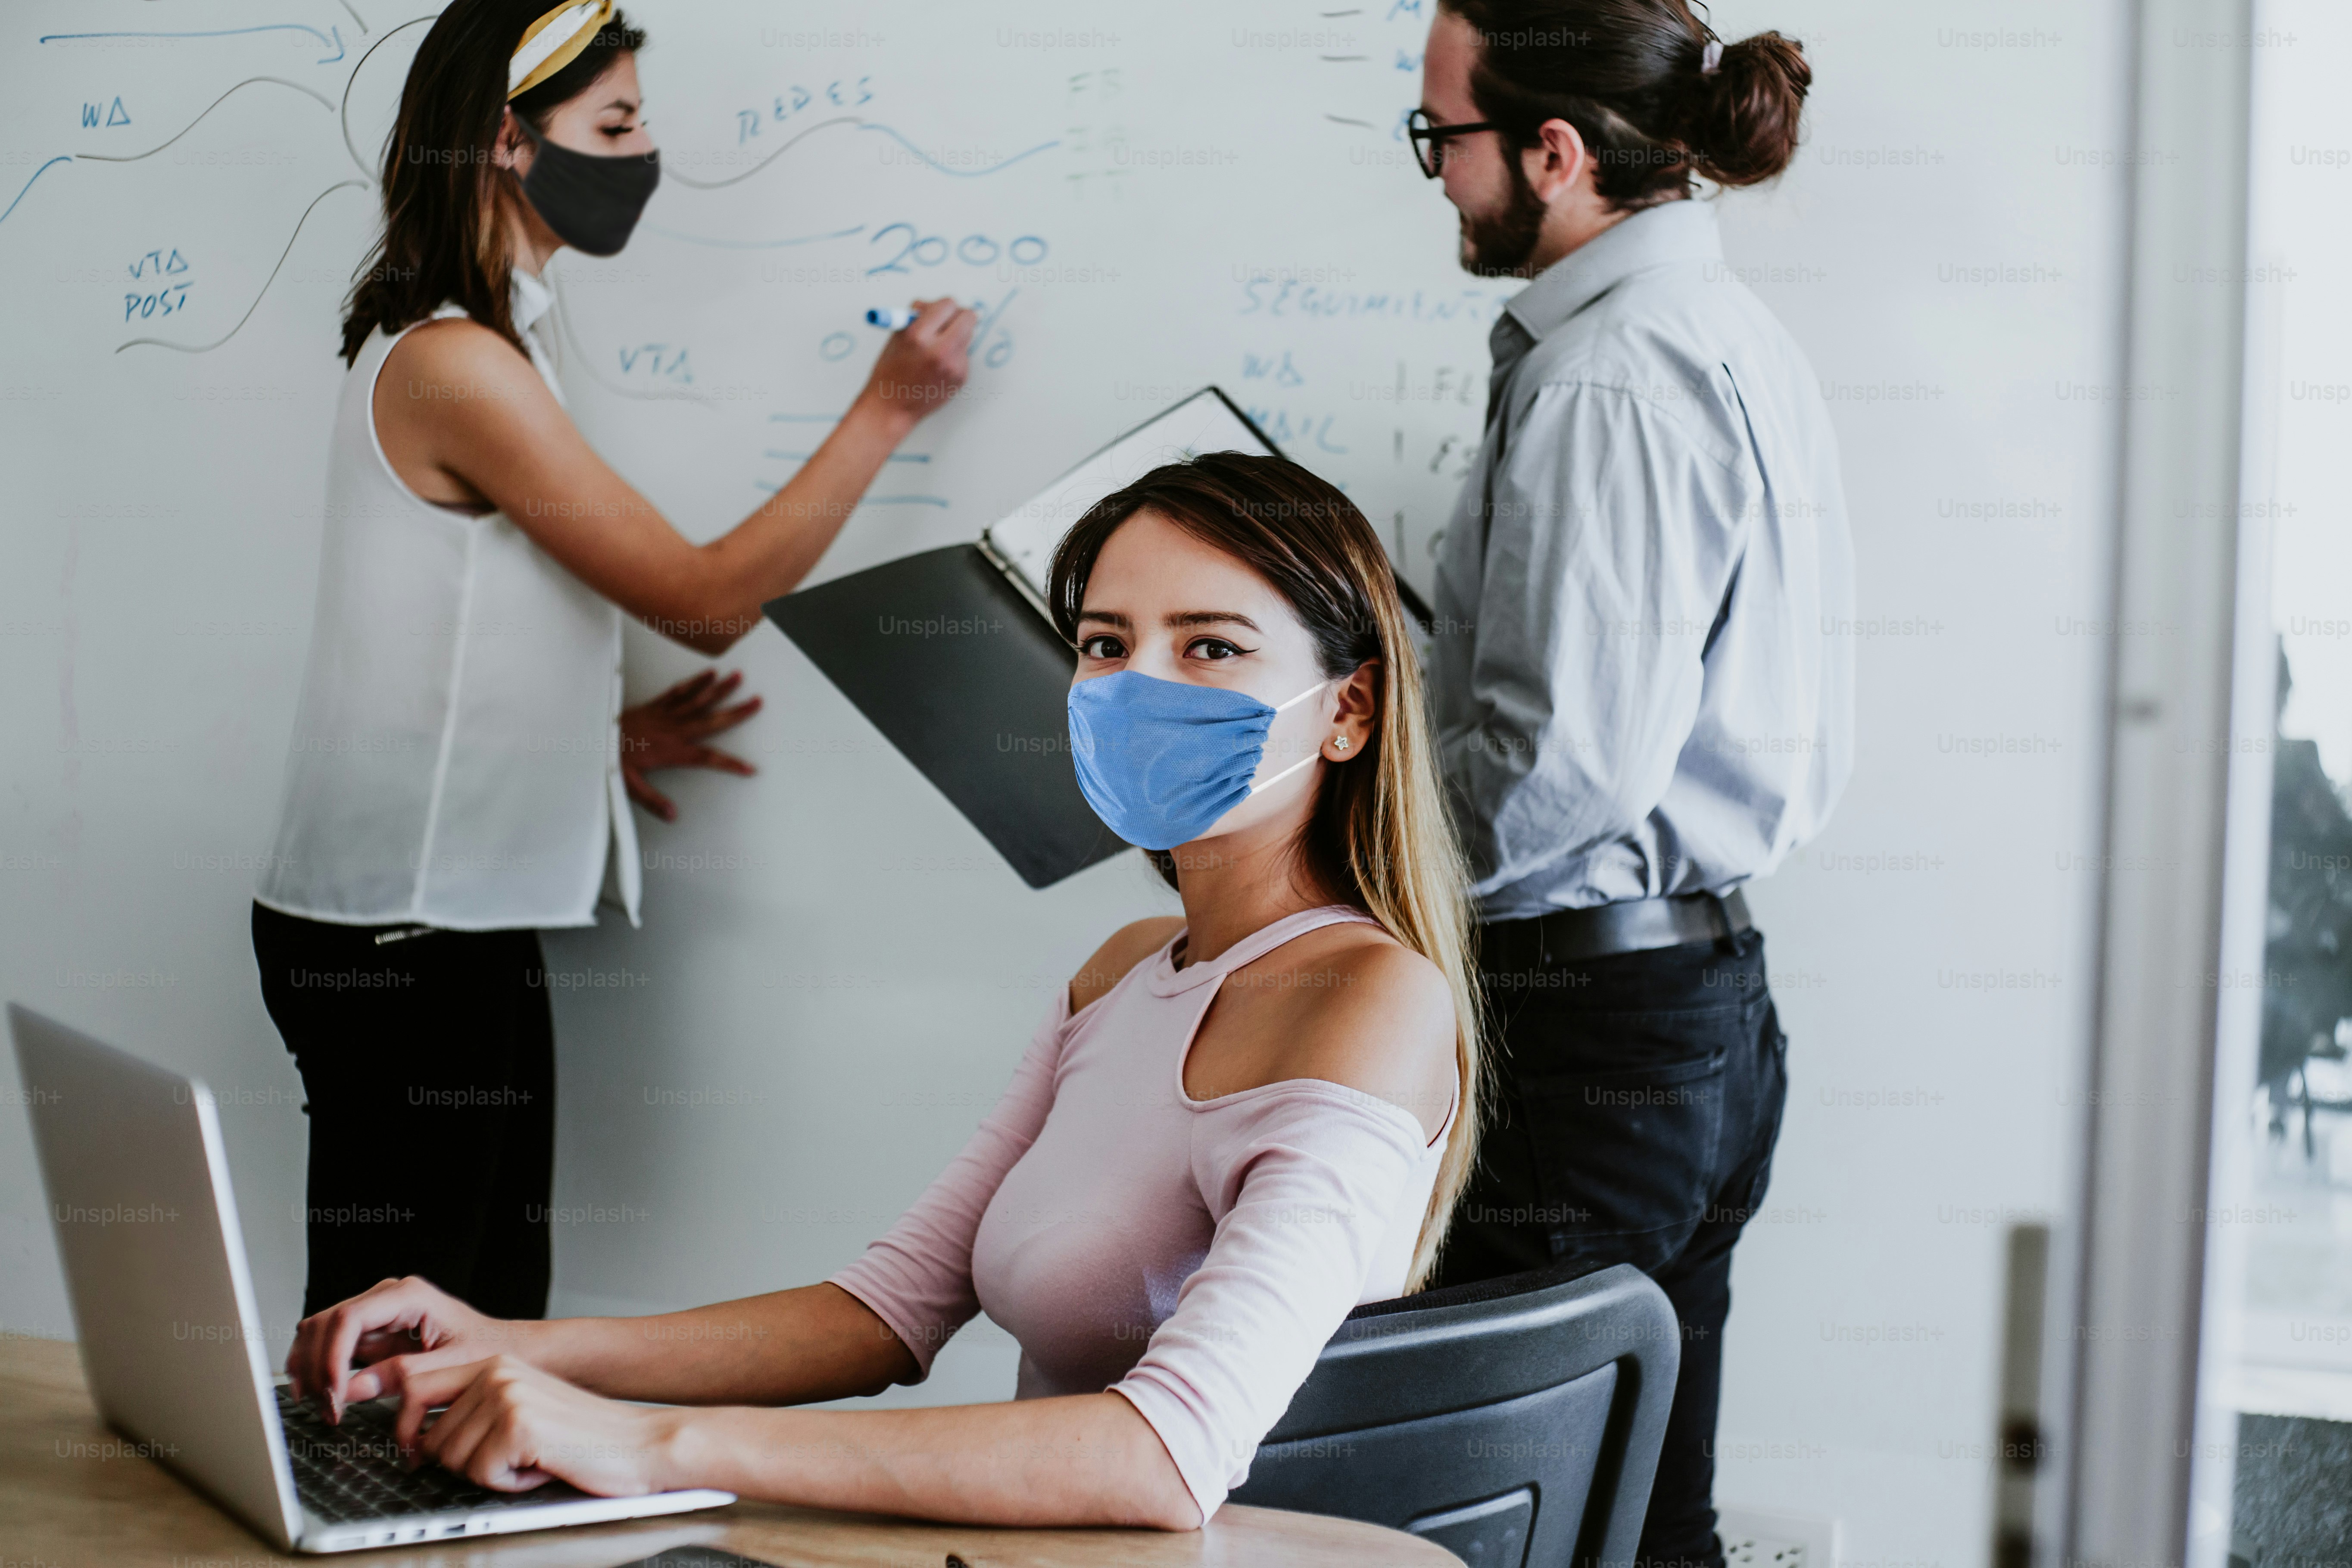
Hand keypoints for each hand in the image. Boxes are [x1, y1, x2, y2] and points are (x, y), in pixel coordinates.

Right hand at [286, 1275, 514, 1420]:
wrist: (502, 1348)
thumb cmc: (485, 1351)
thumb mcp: (451, 1366)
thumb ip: (403, 1375)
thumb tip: (352, 1390)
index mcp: (409, 1296)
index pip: (350, 1319)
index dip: (332, 1358)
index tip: (334, 1394)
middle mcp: (387, 1297)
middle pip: (327, 1322)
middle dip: (318, 1367)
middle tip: (325, 1407)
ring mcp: (376, 1312)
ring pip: (321, 1331)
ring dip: (312, 1367)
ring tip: (320, 1405)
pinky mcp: (372, 1331)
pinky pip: (331, 1344)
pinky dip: (319, 1368)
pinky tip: (321, 1394)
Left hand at [393, 1355, 674, 1496]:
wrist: (639, 1443)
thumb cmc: (583, 1435)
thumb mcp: (524, 1406)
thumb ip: (477, 1407)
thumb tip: (418, 1435)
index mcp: (495, 1363)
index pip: (416, 1386)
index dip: (407, 1427)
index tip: (415, 1450)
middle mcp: (497, 1372)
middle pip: (430, 1435)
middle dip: (461, 1461)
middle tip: (506, 1459)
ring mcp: (507, 1396)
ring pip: (453, 1458)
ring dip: (488, 1473)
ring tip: (529, 1460)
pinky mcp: (519, 1425)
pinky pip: (482, 1474)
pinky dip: (509, 1483)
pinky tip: (540, 1467)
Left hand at [620, 670, 761, 822]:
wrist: (589, 735)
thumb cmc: (609, 759)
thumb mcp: (628, 784)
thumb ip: (651, 800)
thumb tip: (672, 816)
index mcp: (670, 751)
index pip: (706, 757)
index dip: (729, 763)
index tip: (750, 768)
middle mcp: (672, 730)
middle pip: (710, 720)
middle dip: (735, 712)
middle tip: (757, 701)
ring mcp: (664, 715)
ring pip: (698, 700)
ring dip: (719, 689)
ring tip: (739, 677)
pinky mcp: (655, 706)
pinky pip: (679, 691)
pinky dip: (695, 682)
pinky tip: (709, 674)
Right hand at [860, 297, 974, 426]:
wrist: (892, 408)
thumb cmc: (890, 370)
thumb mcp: (897, 336)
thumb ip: (918, 316)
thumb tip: (938, 304)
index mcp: (918, 335)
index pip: (948, 304)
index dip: (944, 306)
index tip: (939, 311)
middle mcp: (939, 350)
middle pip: (969, 318)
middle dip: (959, 317)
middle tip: (948, 323)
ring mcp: (953, 366)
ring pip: (968, 336)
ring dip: (956, 336)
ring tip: (936, 349)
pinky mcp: (961, 378)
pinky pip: (964, 355)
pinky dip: (954, 356)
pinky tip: (937, 367)